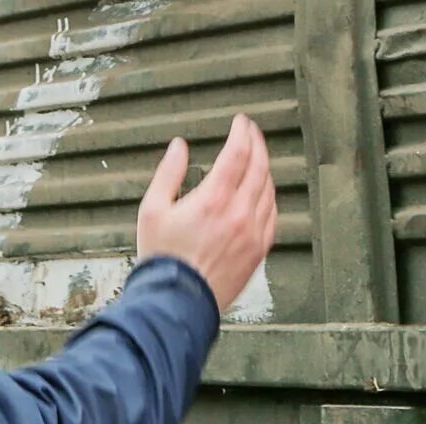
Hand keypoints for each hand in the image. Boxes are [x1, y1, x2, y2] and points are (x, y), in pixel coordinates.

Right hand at [135, 114, 276, 312]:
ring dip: (265, 168)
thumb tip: (179, 147)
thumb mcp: (152, 209)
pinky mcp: (259, 251)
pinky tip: (264, 193)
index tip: (241, 122)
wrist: (178, 303)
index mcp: (214, 199)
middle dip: (258, 144)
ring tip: (257, 158)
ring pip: (269, 190)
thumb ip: (168, 173)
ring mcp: (253, 233)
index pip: (238, 153)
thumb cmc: (163, 259)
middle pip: (259, 167)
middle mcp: (239, 213)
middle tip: (252, 132)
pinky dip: (271, 197)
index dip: (242, 132)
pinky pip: (273, 216)